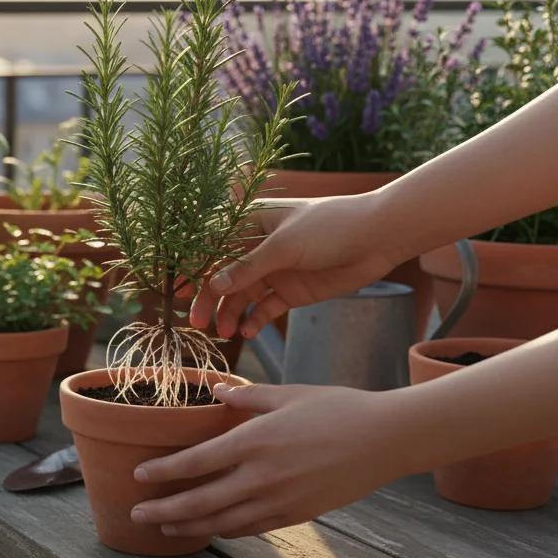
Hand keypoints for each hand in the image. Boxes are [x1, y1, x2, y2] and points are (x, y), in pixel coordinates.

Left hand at [129, 382, 407, 537]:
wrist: (385, 439)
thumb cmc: (337, 409)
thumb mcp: (288, 394)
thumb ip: (246, 398)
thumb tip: (218, 391)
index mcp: (254, 441)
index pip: (195, 462)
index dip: (163, 472)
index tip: (139, 475)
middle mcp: (261, 476)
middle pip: (200, 501)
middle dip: (164, 509)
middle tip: (136, 513)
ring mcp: (279, 500)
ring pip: (222, 522)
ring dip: (188, 525)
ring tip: (165, 526)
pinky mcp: (297, 515)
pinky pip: (251, 528)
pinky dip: (225, 530)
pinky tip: (209, 528)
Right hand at [190, 193, 411, 339]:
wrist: (379, 236)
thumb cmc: (331, 226)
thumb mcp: (285, 245)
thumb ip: (248, 268)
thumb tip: (214, 287)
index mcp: (249, 224)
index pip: (212, 247)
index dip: (193, 269)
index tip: (177, 291)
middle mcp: (257, 248)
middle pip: (222, 277)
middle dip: (208, 299)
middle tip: (197, 322)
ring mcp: (273, 270)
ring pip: (241, 297)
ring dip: (230, 314)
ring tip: (224, 333)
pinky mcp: (290, 291)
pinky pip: (264, 309)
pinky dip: (254, 321)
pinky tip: (248, 332)